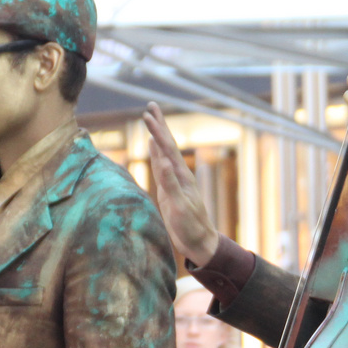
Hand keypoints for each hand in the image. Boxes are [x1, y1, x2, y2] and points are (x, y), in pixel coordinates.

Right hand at [142, 101, 221, 265]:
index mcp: (181, 176)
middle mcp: (179, 174)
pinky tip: (153, 146)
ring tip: (151, 120)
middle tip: (151, 105)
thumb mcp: (180, 207)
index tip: (147, 114)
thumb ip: (171, 185)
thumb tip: (164, 162)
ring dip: (157, 135)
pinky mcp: (169, 189)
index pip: (167, 148)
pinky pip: (161, 166)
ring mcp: (174, 181)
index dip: (158, 131)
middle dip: (159, 125)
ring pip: (164, 152)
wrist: (200, 242)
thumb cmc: (191, 227)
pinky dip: (156, 153)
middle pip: (168, 145)